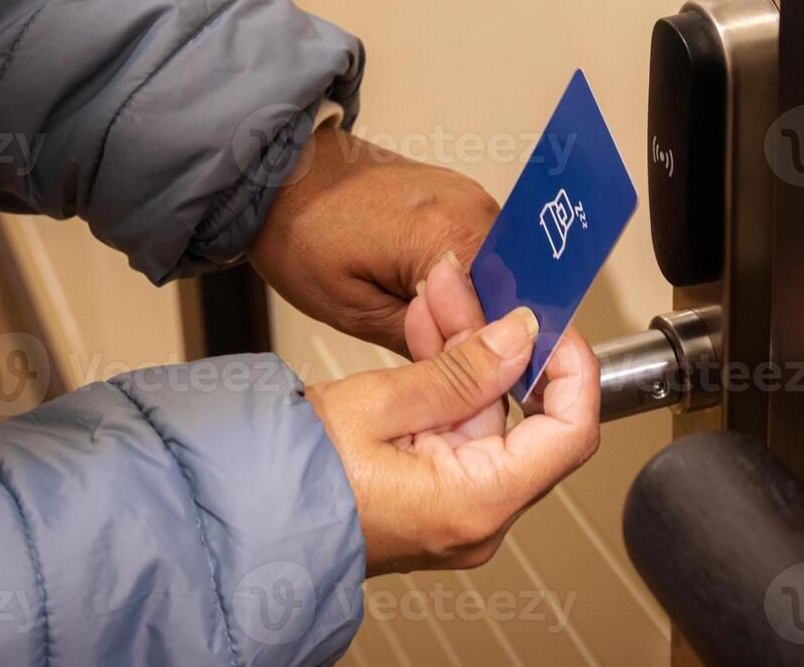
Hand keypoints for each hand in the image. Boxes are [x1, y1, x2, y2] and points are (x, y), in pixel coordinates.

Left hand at [249, 125, 499, 356]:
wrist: (279, 172)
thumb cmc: (300, 233)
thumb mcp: (355, 312)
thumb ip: (426, 342)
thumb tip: (474, 369)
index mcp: (454, 235)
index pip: (508, 313)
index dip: (486, 350)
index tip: (451, 366)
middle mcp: (478, 209)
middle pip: (510, 294)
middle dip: (477, 328)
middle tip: (423, 340)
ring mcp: (473, 199)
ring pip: (496, 277)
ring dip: (468, 304)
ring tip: (413, 310)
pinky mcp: (461, 199)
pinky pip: (479, 254)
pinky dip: (459, 281)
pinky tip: (416, 286)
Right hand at [306, 306, 600, 574]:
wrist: (232, 519)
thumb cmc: (286, 479)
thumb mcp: (378, 404)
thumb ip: (462, 369)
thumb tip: (521, 336)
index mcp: (476, 503)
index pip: (570, 432)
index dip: (571, 368)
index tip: (549, 322)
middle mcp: (476, 517)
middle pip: (523, 417)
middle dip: (497, 341)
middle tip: (466, 285)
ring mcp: (454, 510)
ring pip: (485, 415)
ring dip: (464, 352)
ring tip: (436, 293)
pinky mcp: (431, 496)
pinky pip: (455, 430)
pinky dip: (444, 383)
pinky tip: (426, 332)